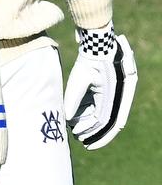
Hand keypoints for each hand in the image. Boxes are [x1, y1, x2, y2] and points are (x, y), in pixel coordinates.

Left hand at [63, 27, 137, 149]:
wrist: (99, 43)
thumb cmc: (89, 60)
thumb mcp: (79, 78)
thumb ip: (73, 98)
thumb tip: (66, 118)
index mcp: (114, 95)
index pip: (105, 121)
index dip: (96, 133)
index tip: (84, 141)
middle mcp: (119, 97)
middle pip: (108, 122)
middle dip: (95, 133)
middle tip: (82, 141)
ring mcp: (115, 94)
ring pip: (104, 115)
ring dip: (92, 124)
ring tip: (77, 132)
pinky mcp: (108, 90)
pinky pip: (101, 106)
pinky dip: (91, 113)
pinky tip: (77, 119)